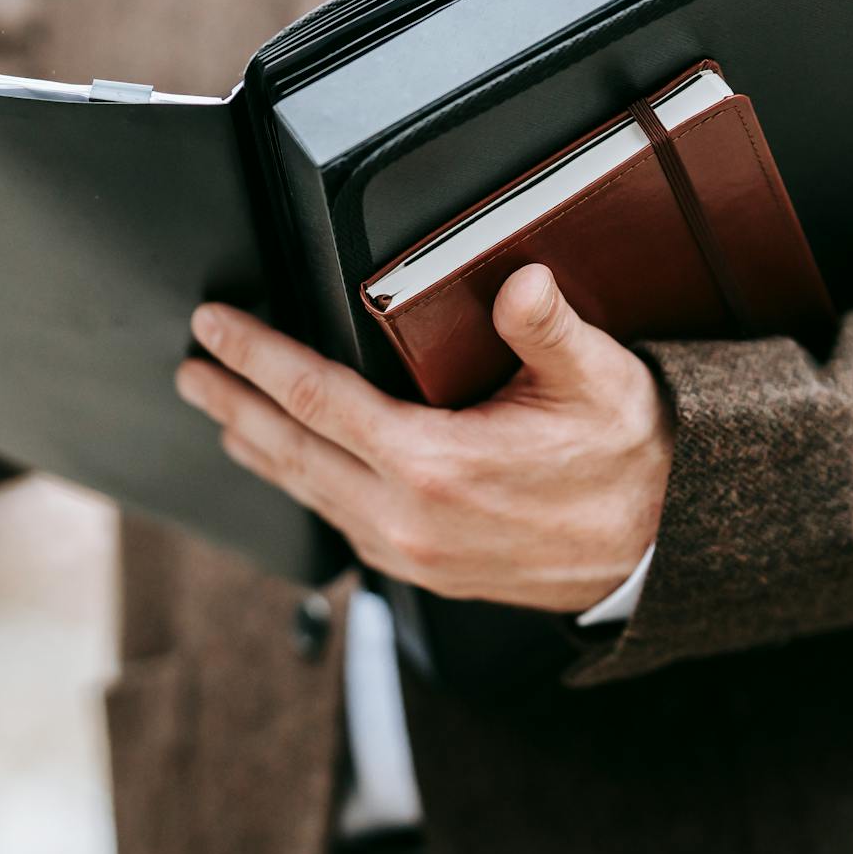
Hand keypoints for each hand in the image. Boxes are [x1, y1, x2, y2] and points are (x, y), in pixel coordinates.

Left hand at [175, 264, 671, 612]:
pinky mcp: (421, 571)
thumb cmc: (630, 459)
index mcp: (435, 465)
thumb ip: (548, 327)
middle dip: (232, 404)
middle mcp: (407, 518)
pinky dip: (303, 487)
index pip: (315, 399)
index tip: (214, 328)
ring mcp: (409, 553)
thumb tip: (519, 282)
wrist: (662, 548)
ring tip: (221, 416)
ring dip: (258, 449)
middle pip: (289, 451)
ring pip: (308, 493)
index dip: (255, 357)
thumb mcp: (599, 380)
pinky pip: (339, 522)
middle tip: (190, 370)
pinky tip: (291, 469)